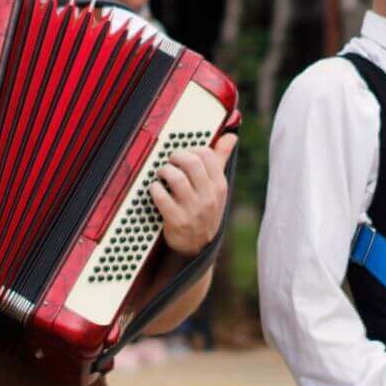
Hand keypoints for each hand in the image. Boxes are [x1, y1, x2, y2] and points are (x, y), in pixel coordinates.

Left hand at [150, 133, 234, 256]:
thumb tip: (231, 136)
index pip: (207, 154)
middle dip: (176, 156)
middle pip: (191, 162)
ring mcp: (193, 210)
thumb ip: (221, 160)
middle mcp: (209, 197)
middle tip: (170, 160)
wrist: (198, 249)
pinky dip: (154, 188)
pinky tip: (156, 189)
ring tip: (162, 174)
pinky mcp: (176, 221)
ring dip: (164, 171)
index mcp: (219, 186)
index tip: (185, 154)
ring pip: (175, 177)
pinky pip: (160, 195)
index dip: (191, 149)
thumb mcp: (217, 189)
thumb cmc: (206, 211)